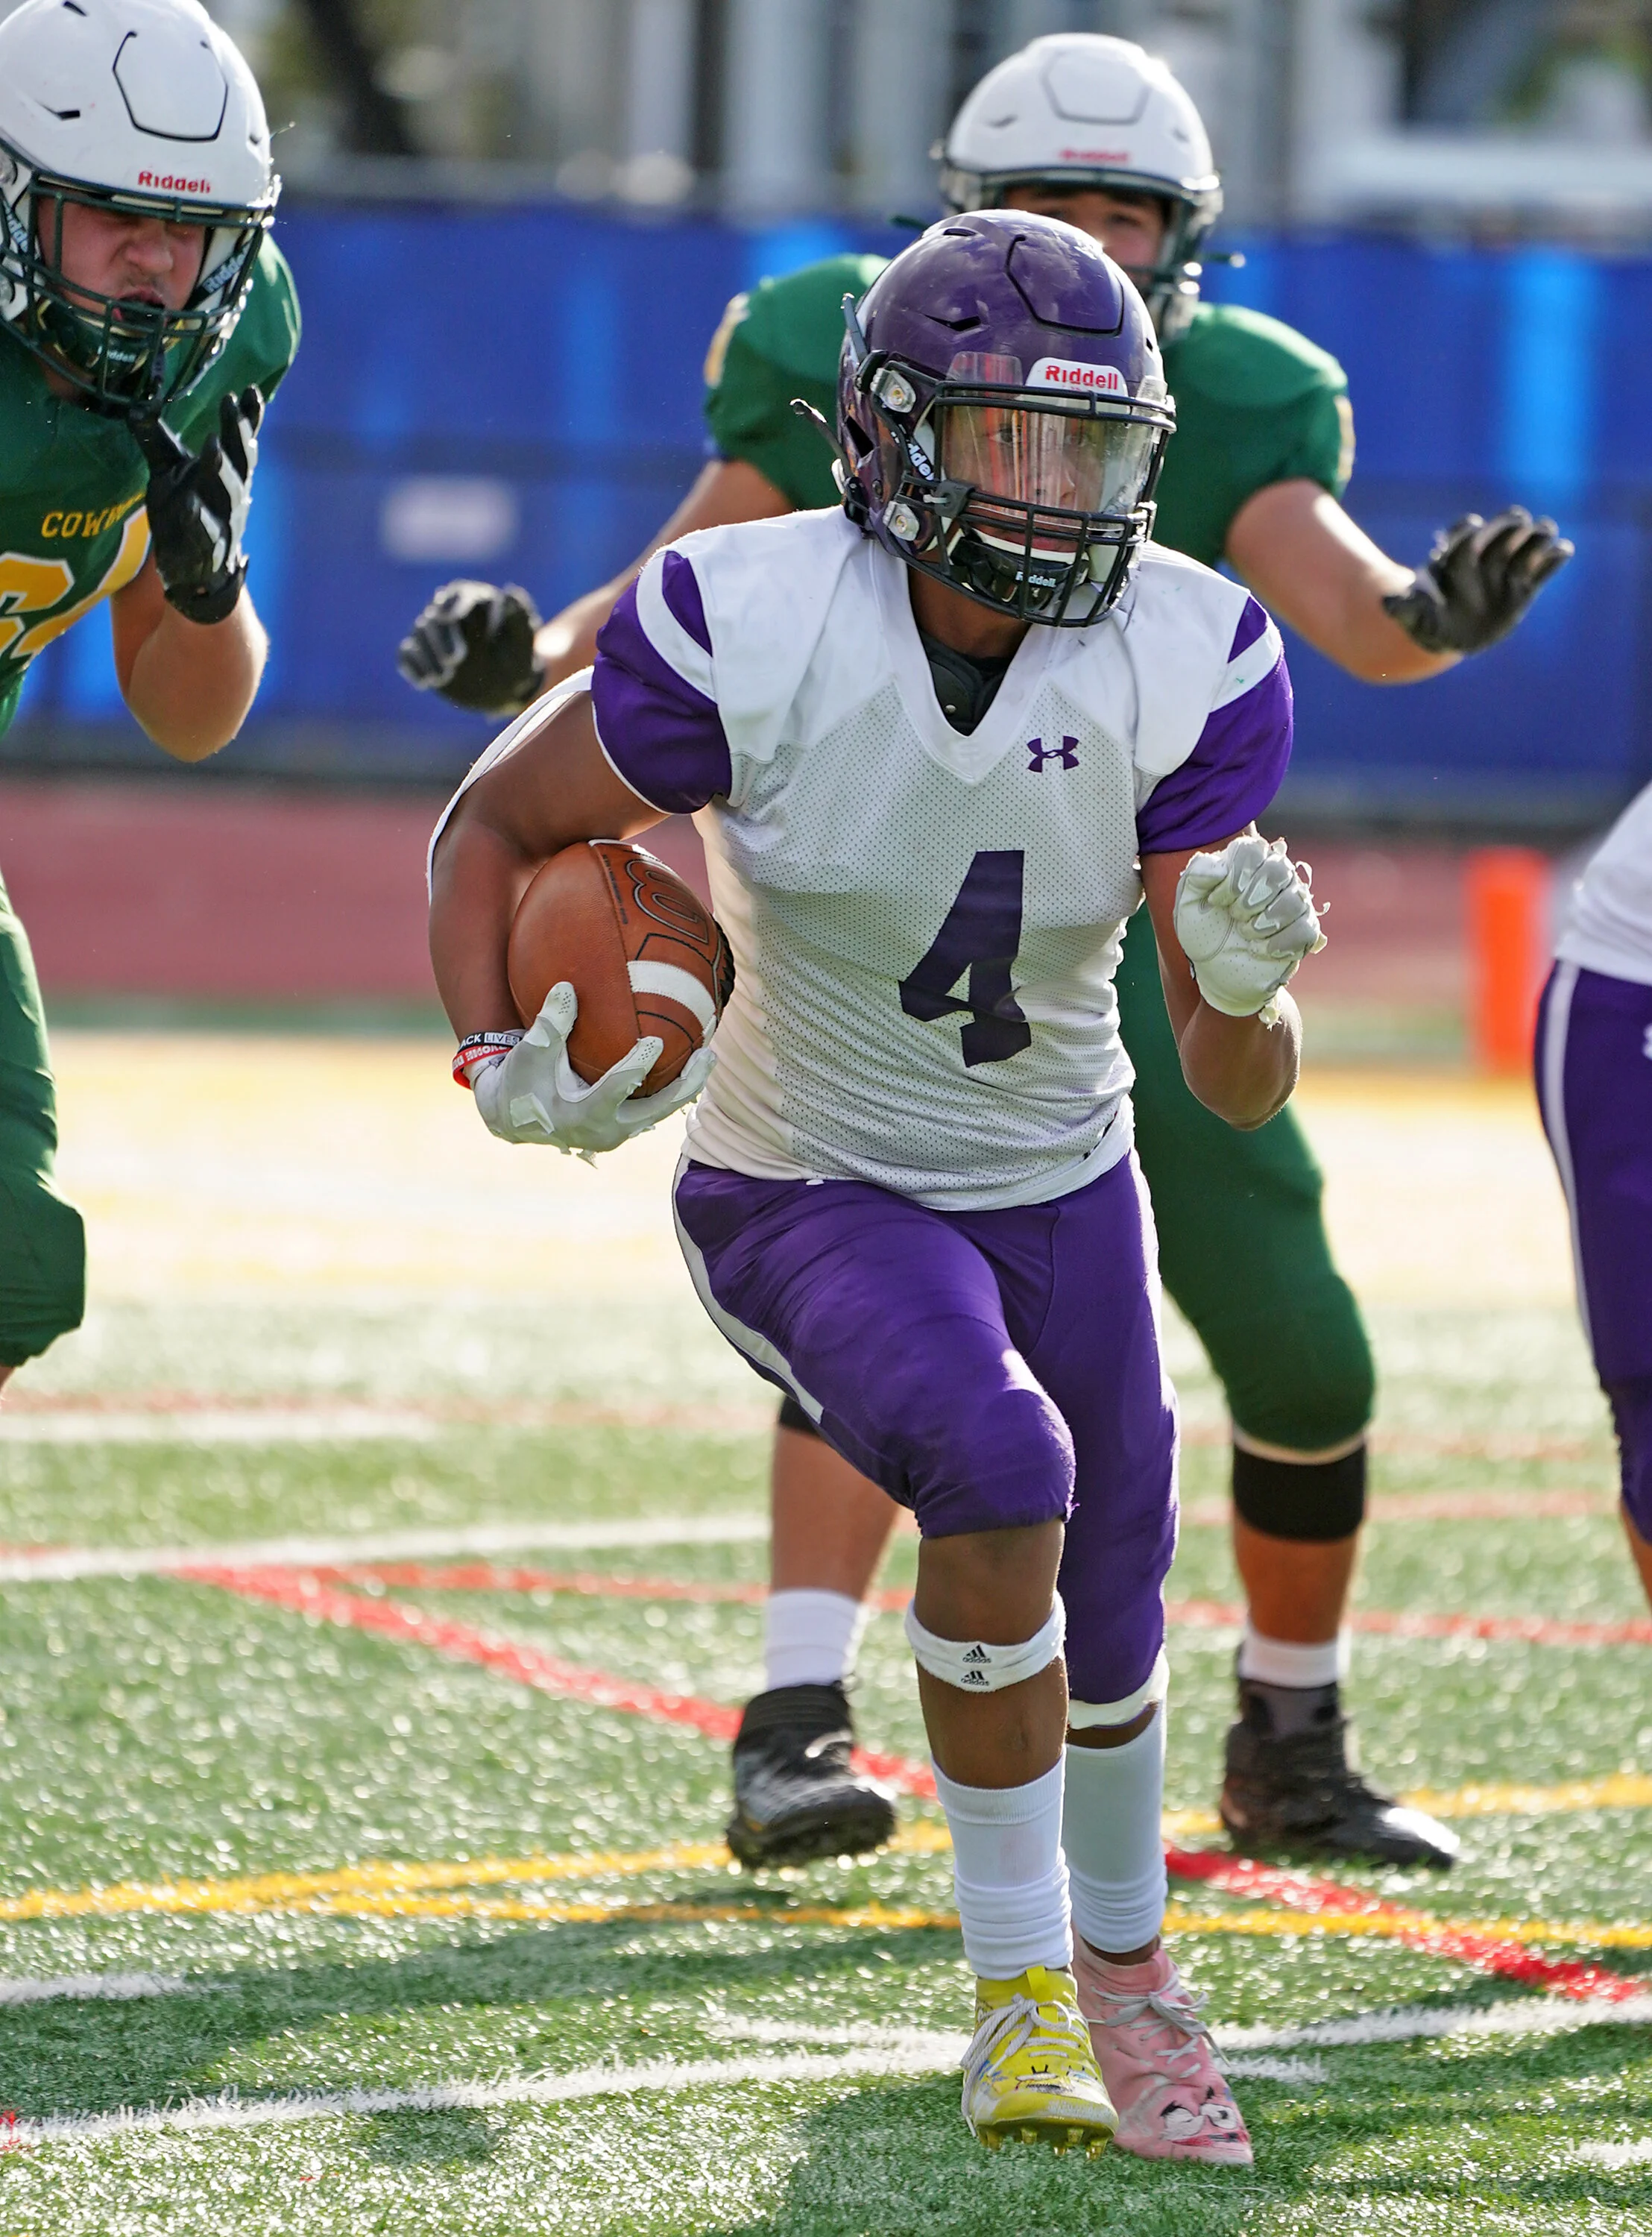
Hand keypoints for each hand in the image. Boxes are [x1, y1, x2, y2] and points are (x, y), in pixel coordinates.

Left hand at [132, 386, 260, 624]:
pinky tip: (189, 504)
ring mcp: (225, 523)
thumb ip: (157, 440)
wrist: (196, 573)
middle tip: (231, 405)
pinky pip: (205, 533)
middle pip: (242, 462)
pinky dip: (199, 519)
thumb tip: (135, 405)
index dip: (249, 419)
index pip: (242, 443)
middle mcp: (234, 496)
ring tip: (213, 445)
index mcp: (230, 476)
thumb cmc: (186, 515)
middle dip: (238, 434)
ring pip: (228, 494)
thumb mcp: (169, 473)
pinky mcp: (209, 549)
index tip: (251, 392)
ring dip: (222, 470)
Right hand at [397, 581, 545, 712]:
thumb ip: (520, 618)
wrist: (503, 687)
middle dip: (442, 636)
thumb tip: (512, 592)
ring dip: (429, 655)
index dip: (455, 605)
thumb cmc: (517, 661)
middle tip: (455, 660)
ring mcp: (433, 632)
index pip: (460, 595)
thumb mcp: (524, 643)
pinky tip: (423, 682)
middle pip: (436, 615)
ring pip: (420, 633)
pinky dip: (413, 666)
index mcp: (475, 600)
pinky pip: (408, 654)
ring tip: (443, 678)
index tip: (451, 619)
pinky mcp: (422, 653)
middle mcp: (449, 611)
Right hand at [470, 982, 712, 1154]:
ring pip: (661, 1111)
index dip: (636, 1067)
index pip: (615, 1090)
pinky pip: (653, 1107)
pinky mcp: (622, 1127)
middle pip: (656, 1110)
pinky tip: (688, 1060)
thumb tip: (566, 987)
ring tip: (708, 1056)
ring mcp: (617, 1133)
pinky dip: (671, 1086)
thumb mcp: (530, 1054)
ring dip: (686, 1086)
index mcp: (581, 1118)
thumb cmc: (521, 1081)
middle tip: (708, 1054)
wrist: (514, 1117)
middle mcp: (606, 1132)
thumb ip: (550, 1024)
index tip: (655, 1041)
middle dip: (686, 1084)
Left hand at [1174, 834, 1325, 1021]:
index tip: (1216, 901)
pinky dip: (1278, 943)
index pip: (1253, 850)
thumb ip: (1197, 876)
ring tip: (1245, 933)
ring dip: (1263, 923)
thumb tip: (1221, 866)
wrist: (1217, 971)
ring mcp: (1295, 902)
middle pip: (1278, 870)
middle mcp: (1277, 875)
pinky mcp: (1305, 930)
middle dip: (1249, 900)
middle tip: (1234, 917)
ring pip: (1295, 900)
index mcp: (1249, 861)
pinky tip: (1259, 950)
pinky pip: (1304, 930)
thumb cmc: (1205, 931)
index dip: (1234, 878)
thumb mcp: (1188, 903)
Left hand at [1383, 507, 1572, 655]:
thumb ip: (1403, 609)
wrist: (1452, 633)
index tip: (1472, 526)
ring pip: (1524, 547)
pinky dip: (1554, 560)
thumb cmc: (1429, 620)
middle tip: (1519, 521)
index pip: (1461, 539)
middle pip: (1498, 535)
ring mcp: (1506, 571)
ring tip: (1547, 531)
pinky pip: (1542, 570)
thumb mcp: (1413, 618)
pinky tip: (1565, 551)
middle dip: (1507, 527)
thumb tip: (1385, 603)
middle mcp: (1483, 560)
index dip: (1466, 531)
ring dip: (1535, 537)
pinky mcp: (1525, 587)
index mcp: (1455, 561)